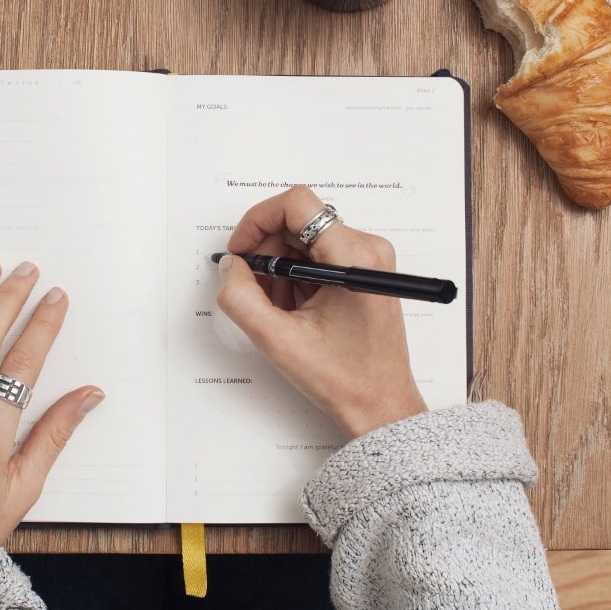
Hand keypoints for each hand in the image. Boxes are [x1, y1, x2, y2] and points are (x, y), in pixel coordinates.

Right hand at [217, 186, 426, 437]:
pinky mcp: (364, 271)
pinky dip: (296, 277)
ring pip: (305, 240)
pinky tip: (294, 310)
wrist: (380, 405)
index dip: (258, 220)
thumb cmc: (345, 379)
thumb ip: (242, 298)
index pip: (297, 204)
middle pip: (298, 222)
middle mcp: (367, 249)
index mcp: (353, 258)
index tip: (241, 250)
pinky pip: (318, 255)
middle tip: (254, 288)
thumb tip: (230, 266)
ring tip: (279, 309)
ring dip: (281, 268)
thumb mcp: (278, 341)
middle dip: (267, 251)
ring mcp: (368, 259)